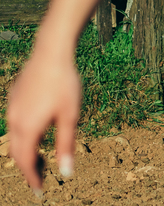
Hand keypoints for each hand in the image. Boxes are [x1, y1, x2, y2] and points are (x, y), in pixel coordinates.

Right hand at [6, 47, 80, 191]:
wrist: (50, 53)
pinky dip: (24, 135)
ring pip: (14, 138)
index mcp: (28, 128)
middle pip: (17, 152)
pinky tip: (36, 133)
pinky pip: (15, 123)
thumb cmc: (65, 84)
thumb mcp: (70, 116)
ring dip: (25, 151)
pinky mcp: (14, 98)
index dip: (31, 178)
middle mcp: (15, 121)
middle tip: (40, 178)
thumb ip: (66, 145)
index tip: (39, 191)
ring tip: (39, 159)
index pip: (25, 162)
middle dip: (27, 168)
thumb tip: (67, 172)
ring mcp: (12, 109)